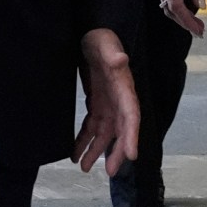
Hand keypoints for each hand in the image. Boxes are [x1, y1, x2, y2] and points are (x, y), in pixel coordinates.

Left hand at [74, 28, 140, 174]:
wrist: (93, 35)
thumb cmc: (102, 39)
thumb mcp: (106, 45)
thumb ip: (113, 54)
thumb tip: (121, 60)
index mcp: (125, 88)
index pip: (132, 114)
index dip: (132, 135)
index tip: (131, 155)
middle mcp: (119, 100)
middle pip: (120, 130)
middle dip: (115, 151)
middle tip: (109, 172)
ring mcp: (108, 103)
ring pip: (104, 133)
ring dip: (96, 150)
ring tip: (83, 167)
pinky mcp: (97, 102)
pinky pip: (91, 126)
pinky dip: (84, 140)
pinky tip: (75, 152)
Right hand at [150, 0, 206, 35]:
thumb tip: (201, 6)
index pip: (176, 5)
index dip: (187, 20)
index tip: (198, 30)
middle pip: (168, 8)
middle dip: (184, 21)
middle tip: (199, 30)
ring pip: (166, 3)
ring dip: (180, 14)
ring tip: (196, 21)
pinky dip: (176, 4)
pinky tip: (189, 7)